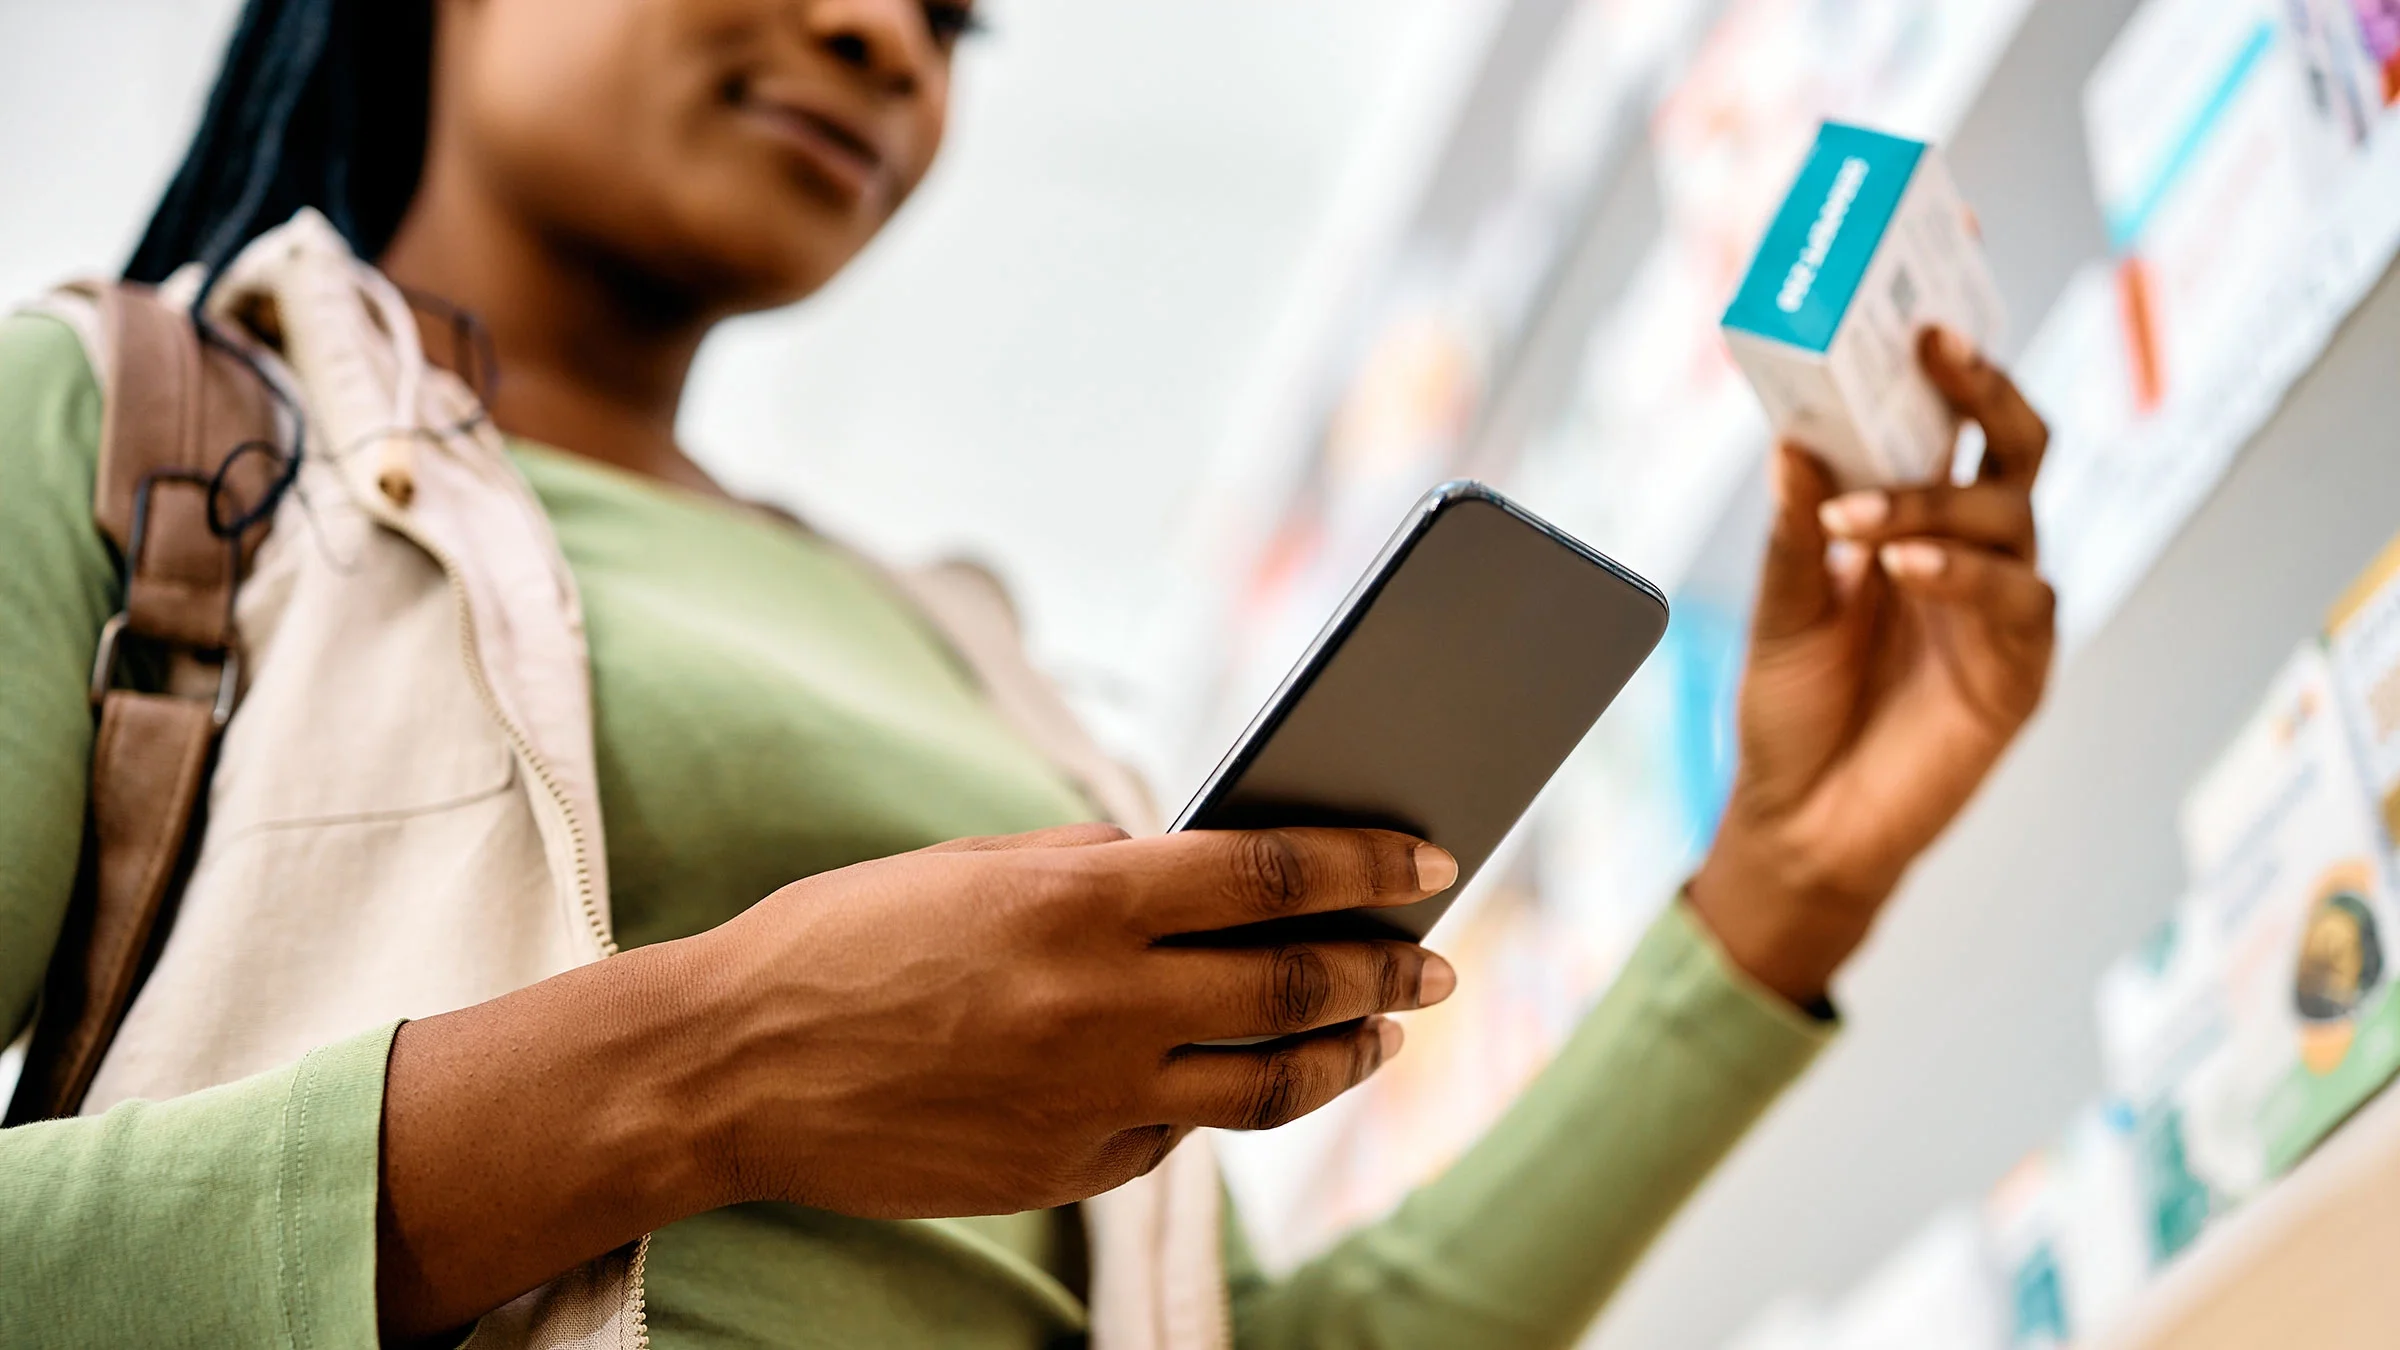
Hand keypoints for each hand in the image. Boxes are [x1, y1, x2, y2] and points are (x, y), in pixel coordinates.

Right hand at [375, 824, 1456, 1336]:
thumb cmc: (842, 939)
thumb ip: (1095, 862)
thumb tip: (1197, 862)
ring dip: (1345, 1056)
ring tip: (1383, 1036)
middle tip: (1439, 961)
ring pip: (1267, 1086)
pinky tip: (1232, 1080)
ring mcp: (1088, 1100)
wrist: (727, 1069)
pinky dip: (1214, 1104)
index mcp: (1078, 898)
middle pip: (1294, 982)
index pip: (1271, 874)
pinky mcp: (1065, 1172)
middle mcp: (1101, 1002)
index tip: (1430, 858)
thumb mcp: (974, 861)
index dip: (1366, 865)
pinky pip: (1171, 1137)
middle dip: (1387, 967)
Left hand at [1689, 328, 2054, 1005]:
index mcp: (1914, 518)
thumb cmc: (1791, 712)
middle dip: (1981, 386)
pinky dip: (1960, 573)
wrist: (1802, 823)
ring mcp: (2001, 607)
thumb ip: (1794, 530)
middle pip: (2013, 442)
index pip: (1949, 418)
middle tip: (1931, 346)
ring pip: (2007, 515)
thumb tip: (1793, 441)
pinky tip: (1905, 568)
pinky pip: (2014, 599)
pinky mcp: (2019, 670)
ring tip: (1858, 520)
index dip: (1953, 354)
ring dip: (1932, 503)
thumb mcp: (1778, 609)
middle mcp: (1970, 549)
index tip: (1929, 287)